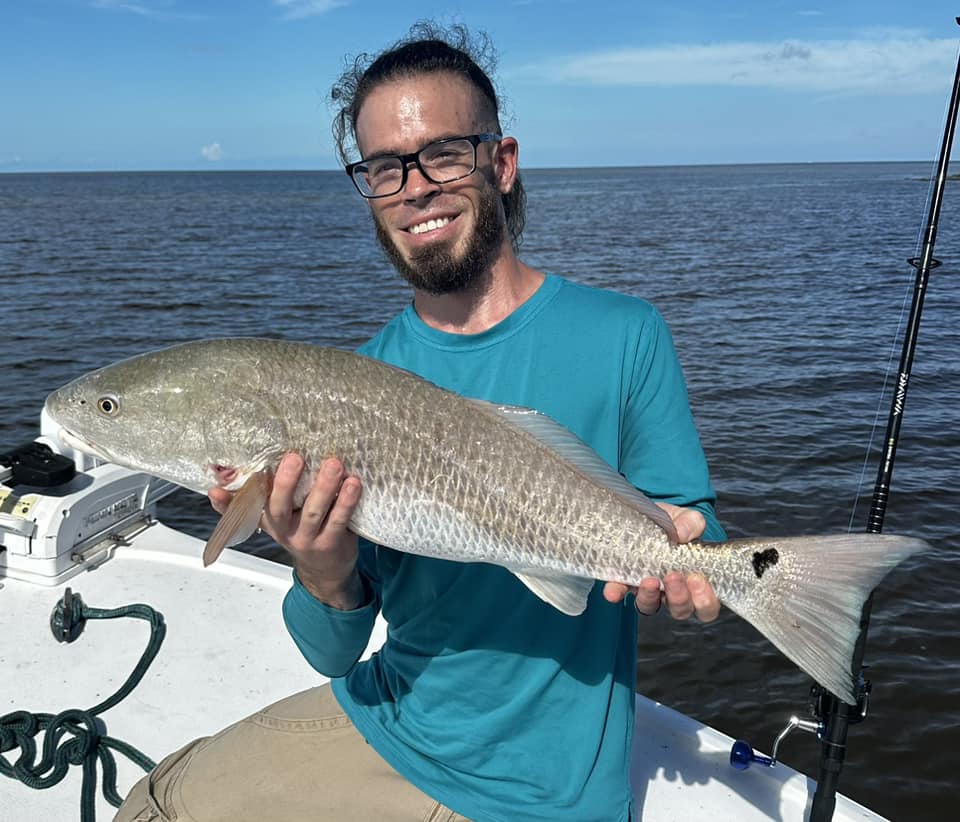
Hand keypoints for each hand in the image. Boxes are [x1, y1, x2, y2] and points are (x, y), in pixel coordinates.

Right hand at [209, 454, 363, 608]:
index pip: (243, 510)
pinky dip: (346, 501)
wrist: (326, 571)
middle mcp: (284, 530)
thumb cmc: (303, 532)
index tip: (215, 489)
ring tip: (333, 464)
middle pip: (279, 507)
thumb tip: (241, 469)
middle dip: (286, 482)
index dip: (226, 502)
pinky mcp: (331, 543)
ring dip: (324, 487)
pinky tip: (353, 483)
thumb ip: (265, 495)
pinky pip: (339, 520)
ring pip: (313, 512)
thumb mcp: (280, 518)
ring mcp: (307, 539)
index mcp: (268, 520)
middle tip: (295, 457)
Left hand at [602, 502, 720, 621]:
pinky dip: (617, 592)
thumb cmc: (676, 523)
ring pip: (650, 606)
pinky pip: (620, 592)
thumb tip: (682, 533)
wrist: (650, 512)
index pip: (706, 606)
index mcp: (695, 583)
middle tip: (673, 577)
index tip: (698, 580)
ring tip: (649, 581)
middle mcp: (672, 592)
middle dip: (679, 597)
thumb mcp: (688, 518)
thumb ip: (692, 524)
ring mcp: (648, 589)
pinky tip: (614, 590)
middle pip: (680, 610)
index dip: (705, 600)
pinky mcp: (625, 580)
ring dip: (650, 597)